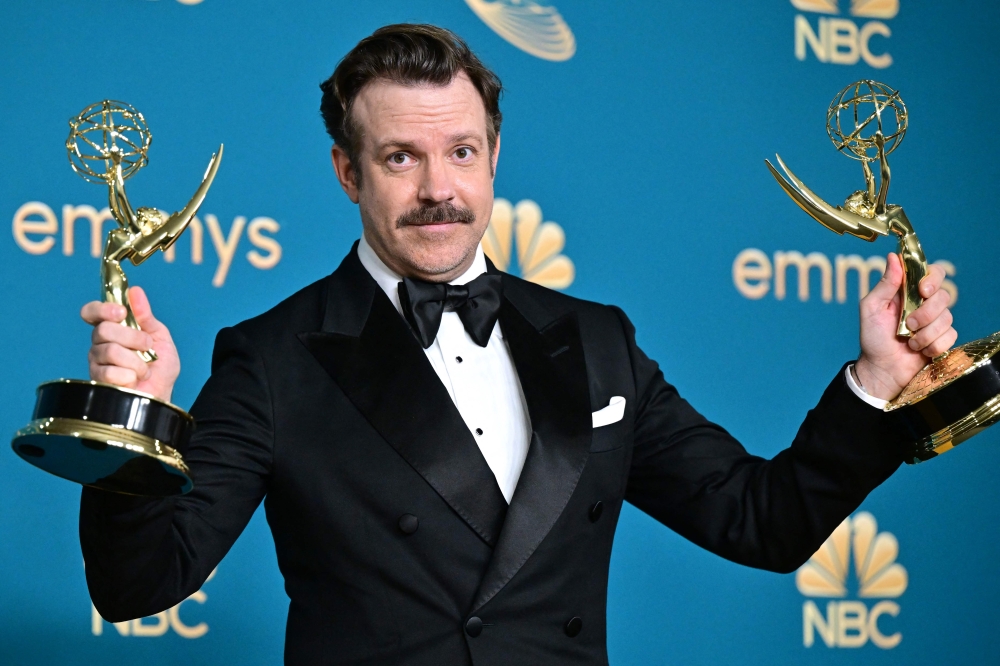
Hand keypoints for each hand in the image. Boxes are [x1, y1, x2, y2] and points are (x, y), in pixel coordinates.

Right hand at [80, 286, 179, 402]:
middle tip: (146, 348)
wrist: (163, 392)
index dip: (102, 309)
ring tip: (144, 369)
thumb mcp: (159, 336)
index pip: (91, 312)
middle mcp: (100, 343)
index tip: (121, 312)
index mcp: (113, 328)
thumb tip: (135, 291)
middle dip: (133, 338)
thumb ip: (145, 315)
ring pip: (110, 351)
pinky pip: (111, 372)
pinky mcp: (98, 380)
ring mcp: (97, 362)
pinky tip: (134, 380)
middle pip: (104, 329)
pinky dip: (131, 376)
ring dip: (136, 361)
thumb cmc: (160, 367)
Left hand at [855, 253, 956, 400]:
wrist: (881, 369)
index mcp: (908, 292)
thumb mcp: (871, 308)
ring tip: (910, 341)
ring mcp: (936, 322)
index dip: (933, 278)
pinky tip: (920, 350)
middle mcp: (925, 304)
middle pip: (944, 296)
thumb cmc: (873, 338)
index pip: (933, 273)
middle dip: (926, 313)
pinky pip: (951, 336)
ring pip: (947, 318)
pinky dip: (933, 345)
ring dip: (926, 333)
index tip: (923, 290)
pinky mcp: (943, 339)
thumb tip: (893, 257)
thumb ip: (884, 284)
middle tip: (909, 324)